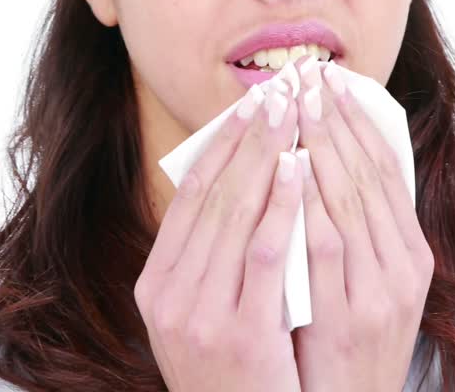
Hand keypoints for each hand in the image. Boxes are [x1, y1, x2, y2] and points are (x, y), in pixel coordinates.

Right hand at [136, 80, 304, 391]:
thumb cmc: (236, 376)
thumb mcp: (205, 316)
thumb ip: (211, 260)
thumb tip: (239, 187)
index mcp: (156, 286)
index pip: (187, 197)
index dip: (219, 146)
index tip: (249, 106)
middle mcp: (169, 297)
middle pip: (211, 196)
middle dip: (247, 138)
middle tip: (277, 92)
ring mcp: (199, 316)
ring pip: (234, 215)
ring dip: (265, 156)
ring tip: (291, 112)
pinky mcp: (240, 333)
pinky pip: (264, 254)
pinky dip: (281, 205)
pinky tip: (298, 170)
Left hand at [290, 59, 433, 391]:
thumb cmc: (346, 348)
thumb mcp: (365, 286)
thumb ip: (353, 233)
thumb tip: (322, 166)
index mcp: (413, 254)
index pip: (389, 171)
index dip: (363, 121)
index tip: (336, 79)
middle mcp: (405, 269)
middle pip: (370, 177)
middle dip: (338, 121)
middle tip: (311, 74)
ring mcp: (381, 294)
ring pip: (351, 204)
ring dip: (324, 147)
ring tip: (298, 102)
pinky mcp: (349, 318)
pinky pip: (326, 248)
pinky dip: (309, 203)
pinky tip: (291, 167)